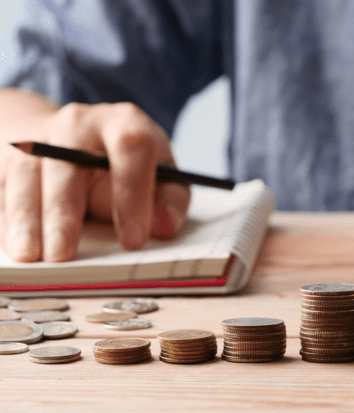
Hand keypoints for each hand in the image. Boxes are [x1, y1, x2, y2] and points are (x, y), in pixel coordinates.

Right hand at [0, 96, 189, 261]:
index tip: (132, 239)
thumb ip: (169, 199)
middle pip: (67, 164)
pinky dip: (6, 218)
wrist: (75, 137)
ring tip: (29, 255)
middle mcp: (78, 123)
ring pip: (26, 175)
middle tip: (64, 254)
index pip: (131, 148)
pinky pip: (1, 186)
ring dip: (26, 218)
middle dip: (64, 212)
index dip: (132, 194)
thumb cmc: (127, 164)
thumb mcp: (161, 174)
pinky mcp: (10, 155)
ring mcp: (40, 137)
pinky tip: (13, 244)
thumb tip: (165, 226)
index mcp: (124, 123)